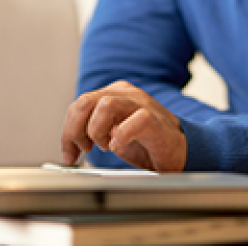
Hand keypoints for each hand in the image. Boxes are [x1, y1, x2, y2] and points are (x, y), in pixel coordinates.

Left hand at [60, 80, 187, 171]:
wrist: (180, 150)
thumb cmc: (147, 143)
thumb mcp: (112, 134)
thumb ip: (92, 131)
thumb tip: (69, 145)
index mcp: (114, 94)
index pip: (79, 105)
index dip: (68, 131)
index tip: (70, 153)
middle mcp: (126, 95)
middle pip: (85, 101)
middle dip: (75, 131)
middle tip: (84, 150)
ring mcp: (142, 104)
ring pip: (105, 105)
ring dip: (97, 132)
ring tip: (107, 146)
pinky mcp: (155, 120)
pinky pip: (134, 121)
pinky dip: (121, 137)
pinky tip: (121, 147)